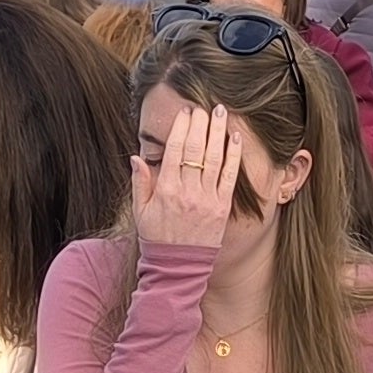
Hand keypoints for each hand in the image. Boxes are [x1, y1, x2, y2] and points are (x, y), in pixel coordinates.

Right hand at [136, 97, 243, 251]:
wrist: (177, 267)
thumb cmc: (156, 237)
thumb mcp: (140, 211)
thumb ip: (139, 182)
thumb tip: (137, 156)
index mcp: (165, 190)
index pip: (175, 150)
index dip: (181, 128)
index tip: (186, 112)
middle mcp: (187, 192)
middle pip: (195, 149)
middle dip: (201, 124)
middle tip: (205, 106)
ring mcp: (206, 200)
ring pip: (214, 158)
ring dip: (218, 132)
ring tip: (221, 112)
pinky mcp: (222, 208)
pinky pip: (229, 177)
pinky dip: (233, 156)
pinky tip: (235, 138)